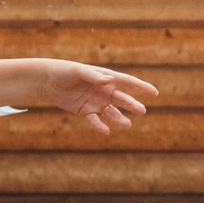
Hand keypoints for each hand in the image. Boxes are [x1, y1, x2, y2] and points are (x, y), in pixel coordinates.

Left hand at [40, 61, 155, 132]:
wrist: (48, 81)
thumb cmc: (65, 71)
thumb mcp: (78, 71)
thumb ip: (93, 76)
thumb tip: (108, 80)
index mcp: (106, 78)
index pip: (127, 82)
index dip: (141, 87)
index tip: (155, 92)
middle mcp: (104, 91)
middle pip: (122, 99)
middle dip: (132, 105)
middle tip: (142, 111)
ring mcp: (96, 102)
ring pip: (112, 112)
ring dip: (119, 119)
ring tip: (126, 125)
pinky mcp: (85, 111)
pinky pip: (95, 120)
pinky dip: (100, 126)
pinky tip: (105, 131)